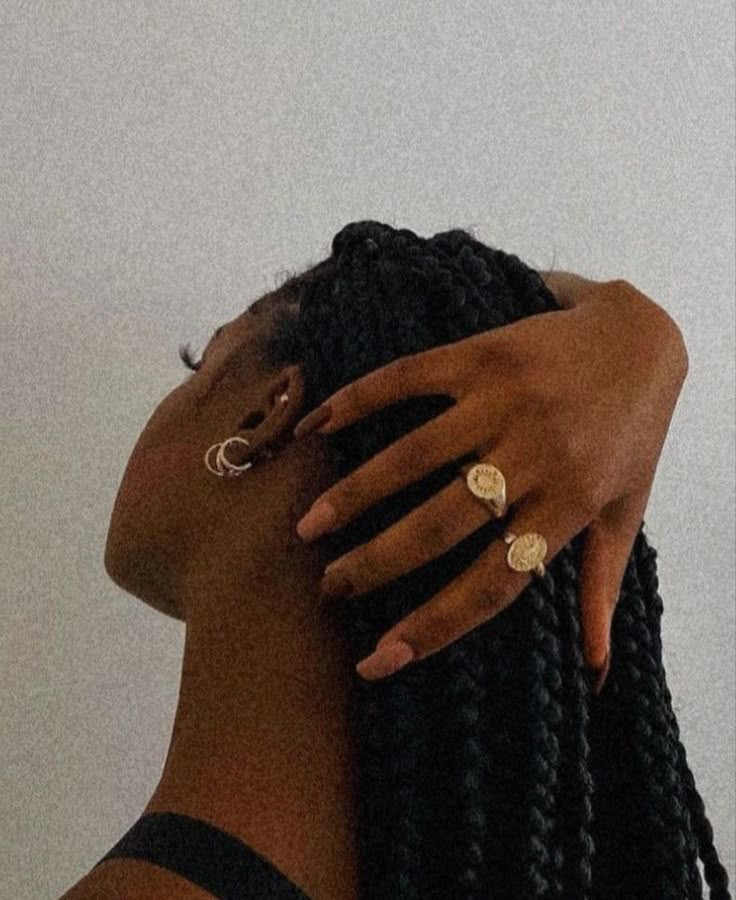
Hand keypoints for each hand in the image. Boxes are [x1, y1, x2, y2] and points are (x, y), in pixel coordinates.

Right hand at [292, 280, 688, 686]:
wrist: (643, 339)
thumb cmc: (634, 434)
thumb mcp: (627, 511)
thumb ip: (603, 585)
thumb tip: (596, 671)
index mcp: (567, 505)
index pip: (494, 582)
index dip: (436, 625)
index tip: (380, 658)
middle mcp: (532, 457)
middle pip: (439, 523)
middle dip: (376, 563)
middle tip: (329, 586)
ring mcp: (503, 403)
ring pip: (413, 457)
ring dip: (354, 494)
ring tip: (308, 528)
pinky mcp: (482, 357)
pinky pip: (409, 378)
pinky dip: (359, 400)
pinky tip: (318, 426)